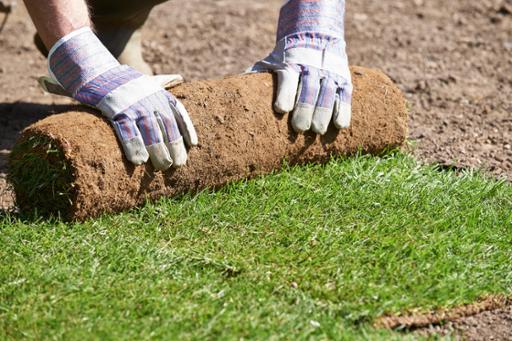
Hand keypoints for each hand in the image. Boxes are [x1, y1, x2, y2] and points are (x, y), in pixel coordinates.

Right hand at [47, 27, 196, 170]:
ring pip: (150, 131)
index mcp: (158, 93)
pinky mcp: (115, 110)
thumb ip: (163, 82)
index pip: (178, 111)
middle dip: (174, 146)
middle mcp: (149, 98)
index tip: (193, 144)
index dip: (187, 128)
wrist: (95, 72)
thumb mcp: (145, 79)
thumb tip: (180, 77)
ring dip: (158, 151)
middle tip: (177, 164)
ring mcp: (133, 104)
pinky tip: (139, 161)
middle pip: (167, 125)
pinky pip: (128, 131)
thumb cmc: (123, 81)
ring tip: (163, 167)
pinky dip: (134, 147)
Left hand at [248, 0, 351, 134]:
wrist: (315, 36)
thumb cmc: (286, 59)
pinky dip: (343, 111)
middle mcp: (311, 68)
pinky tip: (339, 126)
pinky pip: (344, 96)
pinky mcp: (343, 80)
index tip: (281, 109)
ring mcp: (329, 74)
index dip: (285, 94)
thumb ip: (256, 75)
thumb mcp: (270, 62)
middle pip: (309, 90)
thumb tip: (233, 89)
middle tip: (300, 128)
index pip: (288, 79)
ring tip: (317, 131)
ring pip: (327, 94)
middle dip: (305, 109)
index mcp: (291, 64)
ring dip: (323, 113)